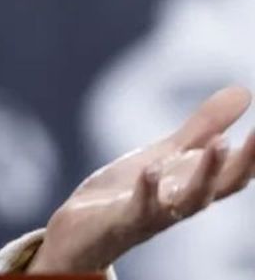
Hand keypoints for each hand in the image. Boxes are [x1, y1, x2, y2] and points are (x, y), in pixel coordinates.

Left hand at [30, 86, 254, 272]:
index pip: (234, 173)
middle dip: (241, 162)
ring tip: (221, 141)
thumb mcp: (170, 153)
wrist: (85, 231)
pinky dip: (148, 189)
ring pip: (190, 199)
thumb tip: (243, 91)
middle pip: (221, 185)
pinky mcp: (124, 219)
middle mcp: (182, 202)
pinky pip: (141, 207)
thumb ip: (204, 128)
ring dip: (207, 173)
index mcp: (194, 184)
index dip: (253, 152)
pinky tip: (151, 169)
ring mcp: (156, 213)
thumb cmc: (134, 192)